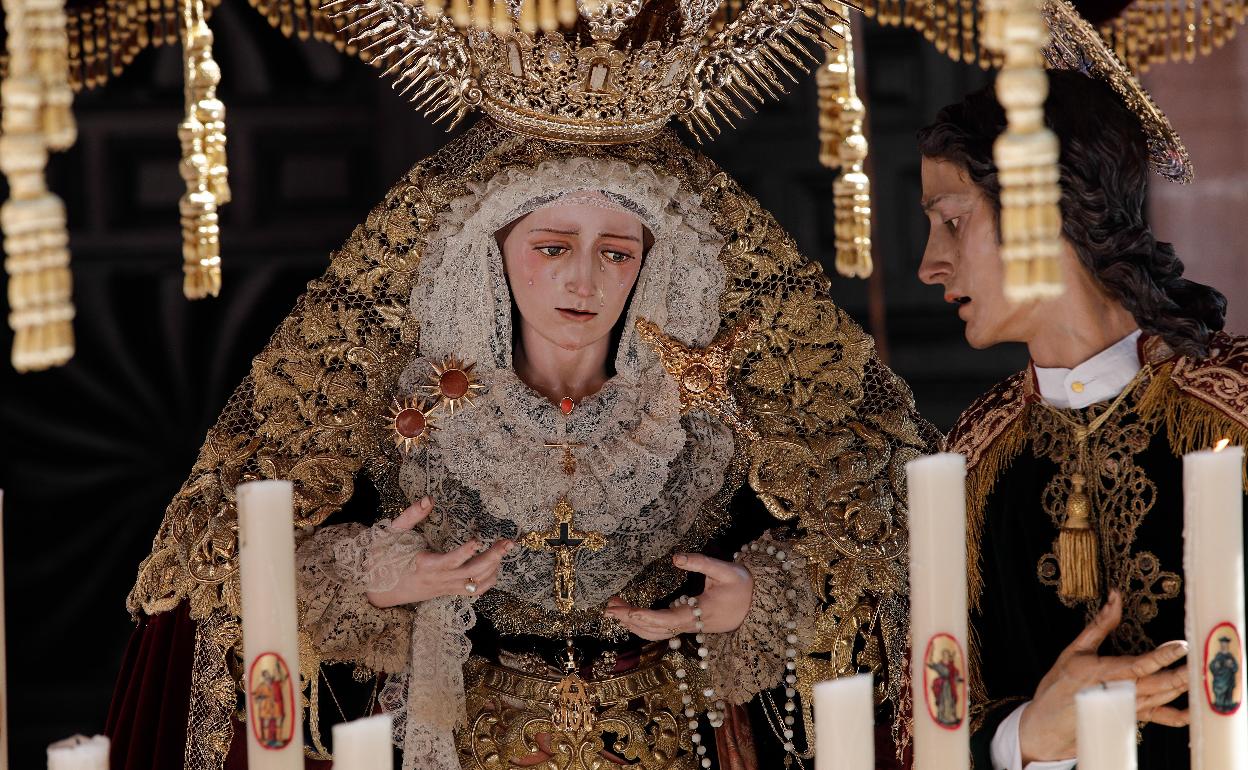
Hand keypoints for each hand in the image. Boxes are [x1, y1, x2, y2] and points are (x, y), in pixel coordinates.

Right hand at [365, 496, 512, 607]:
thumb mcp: (390, 534)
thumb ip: (410, 516)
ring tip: (505, 549)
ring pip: (475, 585)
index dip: (463, 554)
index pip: (448, 563)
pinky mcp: (446, 592)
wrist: (375, 590)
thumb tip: (429, 499)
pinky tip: (495, 566)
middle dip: (492, 559)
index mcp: (423, 565)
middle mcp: (437, 580)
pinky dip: (487, 581)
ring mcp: (443, 588)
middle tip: (508, 542)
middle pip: (470, 574)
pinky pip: (472, 592)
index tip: (477, 540)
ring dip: (494, 569)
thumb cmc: (381, 559)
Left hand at [603, 552, 753, 640]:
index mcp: (699, 613)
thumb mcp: (727, 570)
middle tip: (608, 608)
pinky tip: (631, 613)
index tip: (627, 612)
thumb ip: (701, 562)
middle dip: (630, 621)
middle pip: (655, 630)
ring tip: (614, 608)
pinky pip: (661, 629)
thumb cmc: (743, 587)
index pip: (667, 620)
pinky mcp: (687, 624)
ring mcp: (688, 627)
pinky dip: (643, 623)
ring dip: (633, 623)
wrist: (757, 606)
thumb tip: (676, 557)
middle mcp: (690, 624)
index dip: (646, 617)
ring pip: (656, 632)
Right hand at [1018, 590, 1189, 763]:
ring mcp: (1129, 708)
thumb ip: (1100, 625)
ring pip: (1165, 698)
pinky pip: (1162, 719)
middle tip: (1203, 662)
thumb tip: (1115, 598)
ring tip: (1203, 673)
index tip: (1181, 647)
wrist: (1050, 721)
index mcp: (1103, 673)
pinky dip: (1181, 716)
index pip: (1140, 665)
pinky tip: (1196, 708)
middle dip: (1184, 674)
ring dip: (1185, 687)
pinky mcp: (1134, 718)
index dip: (1162, 657)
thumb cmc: (1060, 683)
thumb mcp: (1075, 650)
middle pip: (1160, 685)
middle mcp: (1120, 693)